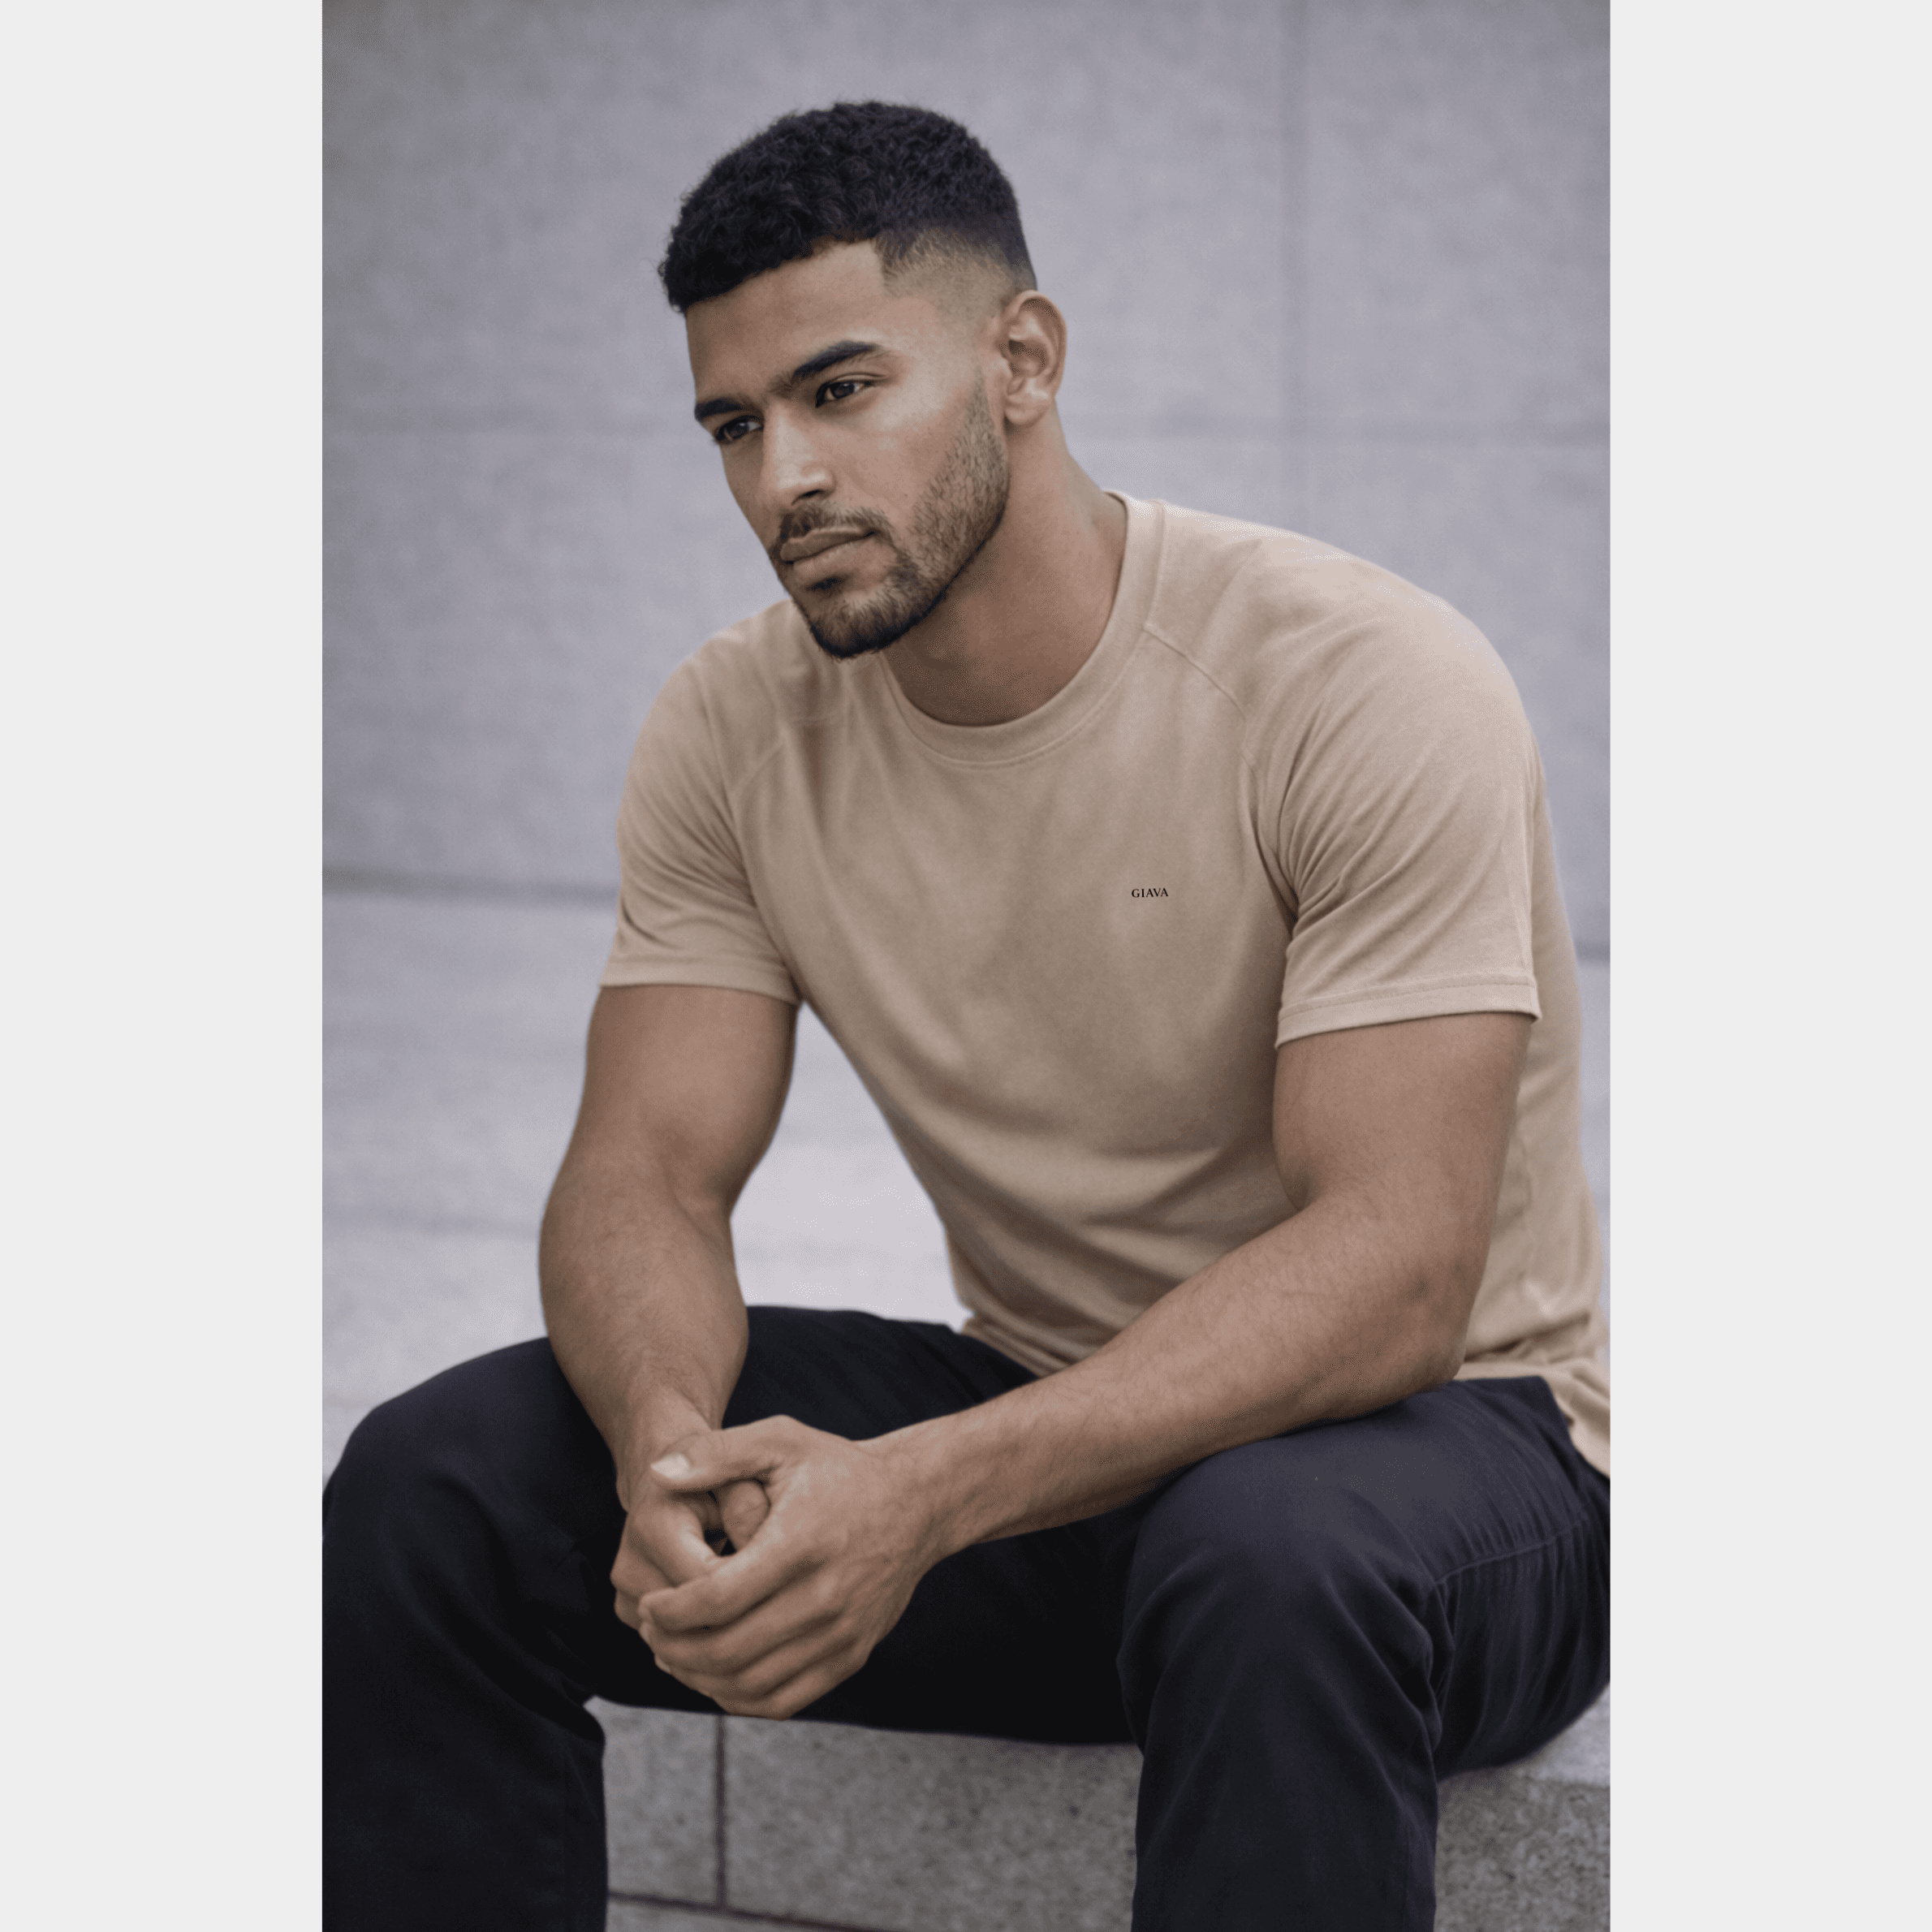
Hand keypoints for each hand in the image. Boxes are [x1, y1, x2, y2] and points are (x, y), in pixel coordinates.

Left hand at [637, 1415, 940, 1718]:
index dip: (671, 1612)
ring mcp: (842, 1632)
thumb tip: (656, 1472)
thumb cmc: (838, 1469)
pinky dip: (740, 1697)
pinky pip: (783, 1699)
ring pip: (752, 1683)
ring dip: (700, 1677)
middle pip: (728, 1649)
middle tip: (651, 1632)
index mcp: (800, 1543)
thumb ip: (716, 1453)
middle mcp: (825, 1595)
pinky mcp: (852, 1655)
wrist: (917, 1503)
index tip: (648, 1606)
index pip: (719, 1599)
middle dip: (675, 1648)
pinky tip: (715, 1673)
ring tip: (673, 1654)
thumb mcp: (781, 1441)